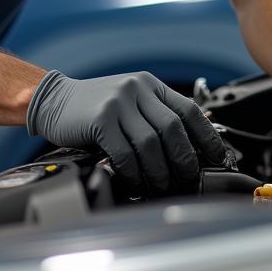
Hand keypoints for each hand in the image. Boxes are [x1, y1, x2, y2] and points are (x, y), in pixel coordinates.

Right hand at [26, 70, 228, 192]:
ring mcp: (118, 102)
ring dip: (160, 171)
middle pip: (173, 128)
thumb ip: (154, 116)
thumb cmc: (94, 106)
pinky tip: (134, 180)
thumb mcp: (130, 102)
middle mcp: (137, 89)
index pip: (189, 110)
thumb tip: (189, 149)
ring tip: (161, 185)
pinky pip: (125, 152)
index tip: (218, 158)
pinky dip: (134, 172)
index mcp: (149, 85)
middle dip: (185, 159)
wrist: (53, 99)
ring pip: (151, 143)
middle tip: (188, 178)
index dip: (207, 136)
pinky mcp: (100, 119)